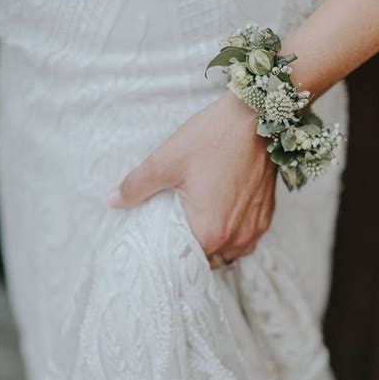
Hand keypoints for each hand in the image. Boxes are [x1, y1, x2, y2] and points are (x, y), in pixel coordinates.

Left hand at [107, 92, 277, 266]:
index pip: (186, 263)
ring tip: (201, 223)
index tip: (162, 245)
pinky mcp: (267, 214)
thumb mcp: (166, 161)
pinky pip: (247, 237)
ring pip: (231, 251)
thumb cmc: (213, 137)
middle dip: (194, 250)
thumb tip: (111, 201)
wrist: (257, 116)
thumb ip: (135, 186)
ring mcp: (256, 227)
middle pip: (210, 260)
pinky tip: (222, 212)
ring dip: (217, 244)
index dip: (172, 256)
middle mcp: (237, 238)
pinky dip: (234, 232)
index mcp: (211, 232)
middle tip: (178, 231)